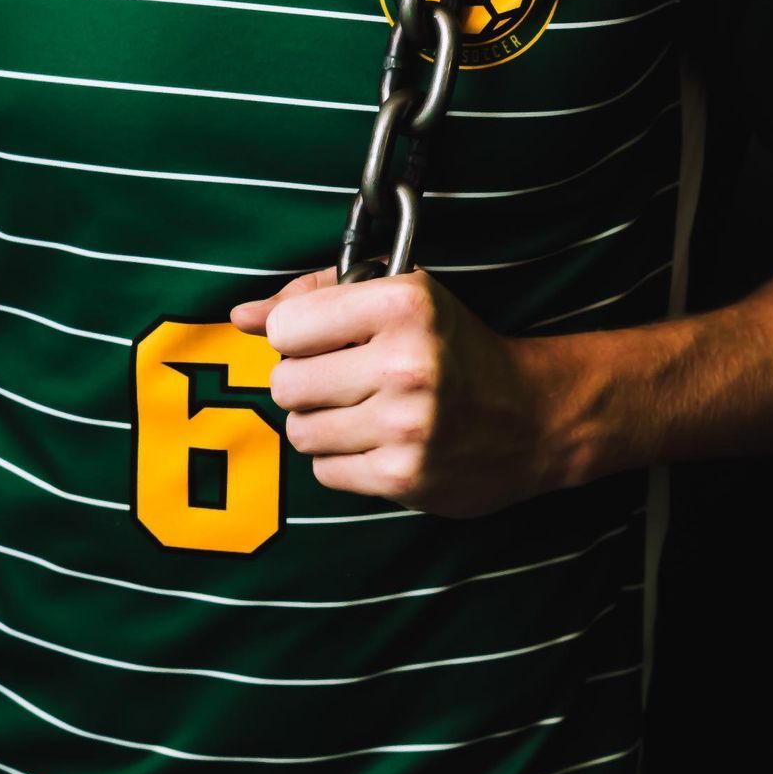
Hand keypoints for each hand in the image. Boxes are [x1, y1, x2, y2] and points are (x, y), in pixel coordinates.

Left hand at [229, 265, 570, 516]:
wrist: (532, 417)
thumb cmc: (453, 348)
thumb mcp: (398, 297)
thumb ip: (313, 298)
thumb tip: (240, 316)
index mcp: (405, 304)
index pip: (285, 327)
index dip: (297, 336)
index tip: (326, 341)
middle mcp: (407, 362)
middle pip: (284, 383)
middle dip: (305, 383)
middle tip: (346, 381)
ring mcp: (407, 425)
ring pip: (299, 430)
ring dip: (322, 424)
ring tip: (364, 412)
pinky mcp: (405, 476)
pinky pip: (324, 470)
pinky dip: (343, 460)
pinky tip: (379, 443)